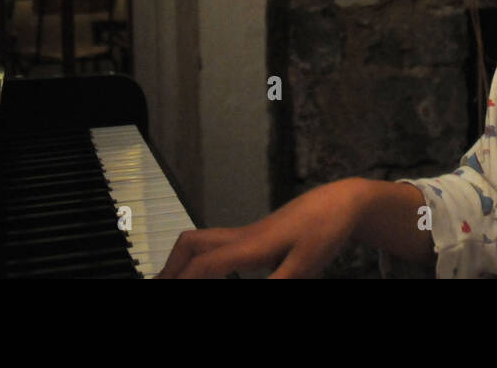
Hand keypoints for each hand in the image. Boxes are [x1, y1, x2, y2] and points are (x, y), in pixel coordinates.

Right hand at [155, 179, 367, 278]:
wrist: (340, 203)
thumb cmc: (324, 230)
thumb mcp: (305, 266)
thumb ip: (277, 284)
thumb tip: (254, 293)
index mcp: (250, 245)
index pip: (202, 264)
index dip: (181, 282)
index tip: (166, 292)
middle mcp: (242, 236)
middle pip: (190, 244)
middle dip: (169, 267)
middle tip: (156, 285)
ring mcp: (246, 234)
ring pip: (200, 240)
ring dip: (182, 260)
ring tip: (171, 281)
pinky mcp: (254, 235)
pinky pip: (216, 244)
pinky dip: (200, 259)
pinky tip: (204, 273)